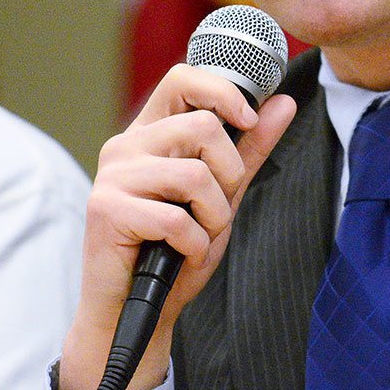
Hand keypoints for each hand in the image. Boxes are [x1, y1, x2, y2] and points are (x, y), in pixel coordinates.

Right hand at [58, 65, 295, 389]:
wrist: (138, 310)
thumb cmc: (175, 250)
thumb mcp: (224, 195)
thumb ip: (250, 148)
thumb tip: (284, 102)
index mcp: (151, 132)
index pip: (183, 79)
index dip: (223, 92)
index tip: (248, 121)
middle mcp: (127, 145)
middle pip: (203, 126)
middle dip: (228, 175)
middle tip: (215, 208)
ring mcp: (113, 175)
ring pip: (194, 174)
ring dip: (213, 216)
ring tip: (197, 234)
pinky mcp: (105, 209)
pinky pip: (175, 218)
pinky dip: (193, 243)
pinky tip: (179, 253)